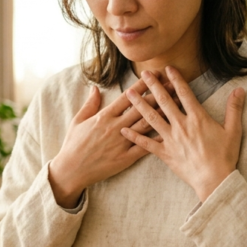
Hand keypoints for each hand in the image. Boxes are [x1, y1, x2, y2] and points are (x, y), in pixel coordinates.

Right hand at [48, 76, 175, 207]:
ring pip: (146, 124)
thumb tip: (95, 88)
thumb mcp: (78, 121)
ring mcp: (121, 142)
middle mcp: (115, 127)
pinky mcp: (125, 158)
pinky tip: (171, 132)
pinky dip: (157, 139)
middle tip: (173, 85)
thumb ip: (89, 104)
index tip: (154, 75)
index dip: (142, 85)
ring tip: (176, 104)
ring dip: (162, 113)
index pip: (127, 97)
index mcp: (104, 116)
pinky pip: (144, 147)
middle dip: (158, 95)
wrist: (71, 170)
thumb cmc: (73, 145)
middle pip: (141, 108)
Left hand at [120, 67, 244, 201]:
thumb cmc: (225, 156)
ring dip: (140, 105)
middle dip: (153, 86)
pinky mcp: (165, 153)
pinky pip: (146, 144)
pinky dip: (135, 136)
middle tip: (143, 74)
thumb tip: (240, 90)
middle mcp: (181, 125)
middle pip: (164, 101)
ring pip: (152, 118)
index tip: (167, 68)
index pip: (185, 93)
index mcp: (197, 118)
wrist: (214, 179)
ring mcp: (171, 139)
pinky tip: (123, 130)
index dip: (176, 79)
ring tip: (129, 93)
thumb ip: (234, 108)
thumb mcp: (233, 130)